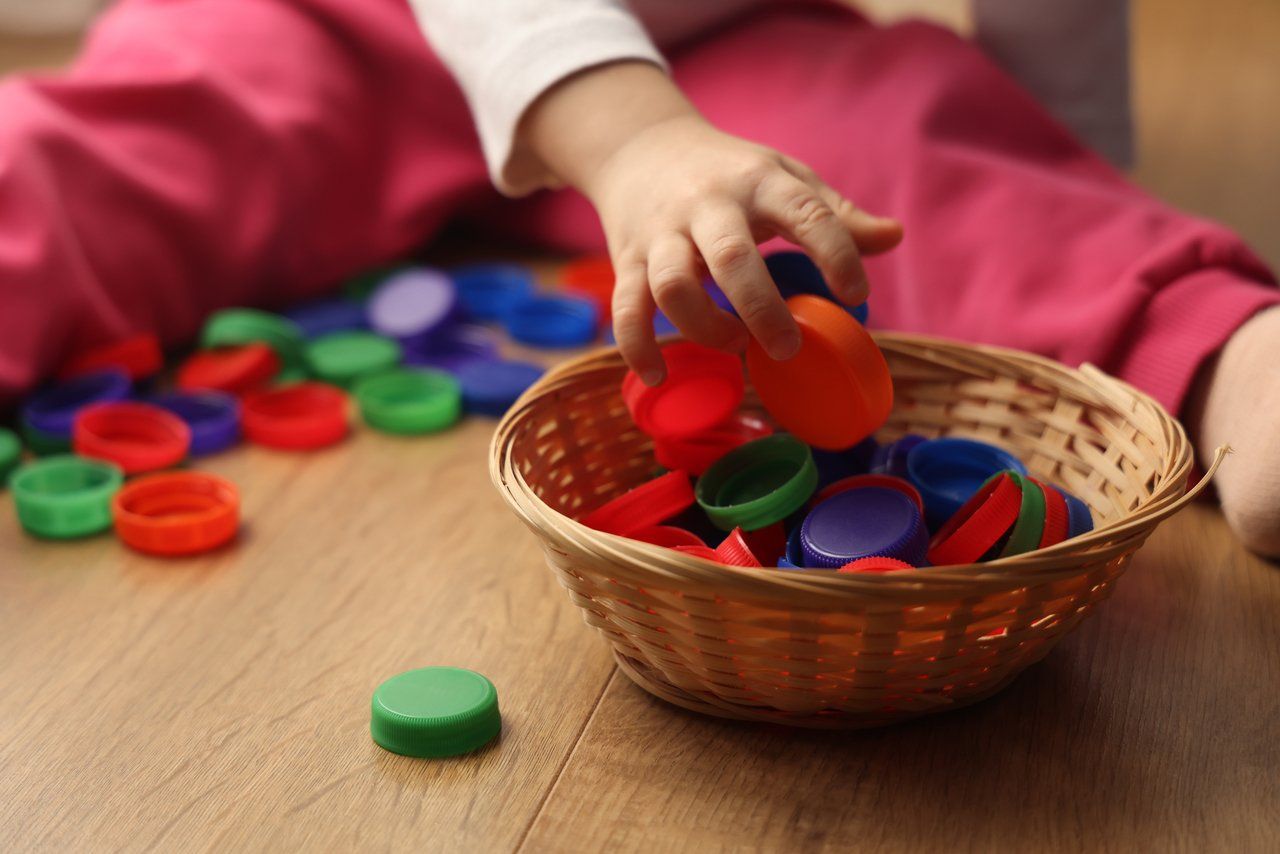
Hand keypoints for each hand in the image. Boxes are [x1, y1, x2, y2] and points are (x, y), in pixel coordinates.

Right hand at [587, 114, 901, 383]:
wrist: (640, 147)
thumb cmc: (729, 173)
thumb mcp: (784, 177)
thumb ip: (835, 214)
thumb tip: (895, 237)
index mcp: (759, 182)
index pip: (805, 212)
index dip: (835, 253)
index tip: (856, 295)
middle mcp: (708, 205)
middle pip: (731, 259)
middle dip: (761, 309)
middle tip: (786, 348)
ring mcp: (662, 233)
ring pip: (673, 286)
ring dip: (704, 327)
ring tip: (734, 346)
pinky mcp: (627, 259)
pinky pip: (627, 307)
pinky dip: (638, 345)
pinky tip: (657, 374)